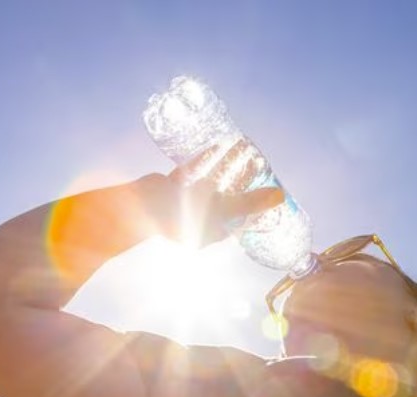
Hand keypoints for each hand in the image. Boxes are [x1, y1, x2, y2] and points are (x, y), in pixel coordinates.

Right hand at [135, 151, 284, 248]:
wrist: (137, 207)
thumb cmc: (179, 215)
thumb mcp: (221, 211)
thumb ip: (249, 204)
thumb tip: (279, 197)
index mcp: (211, 233)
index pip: (240, 220)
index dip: (255, 206)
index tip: (269, 189)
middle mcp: (199, 219)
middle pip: (229, 198)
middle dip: (244, 182)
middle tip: (262, 164)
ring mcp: (185, 202)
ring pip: (213, 181)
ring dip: (228, 166)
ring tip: (246, 149)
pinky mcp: (174, 186)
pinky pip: (194, 170)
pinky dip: (206, 158)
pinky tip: (219, 144)